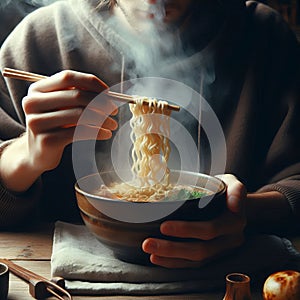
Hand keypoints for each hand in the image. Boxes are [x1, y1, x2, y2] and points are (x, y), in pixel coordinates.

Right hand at [0, 70, 117, 192]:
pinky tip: (106, 134)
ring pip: (79, 115)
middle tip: (114, 110)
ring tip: (113, 124)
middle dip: (101, 102)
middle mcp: (33, 103)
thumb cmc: (56, 125)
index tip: (109, 93)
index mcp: (37, 89)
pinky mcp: (47, 140)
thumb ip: (78, 96)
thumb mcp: (62, 107)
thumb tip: (108, 94)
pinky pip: (79, 132)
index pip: (68, 78)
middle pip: (76, 96)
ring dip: (102, 119)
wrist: (38, 153)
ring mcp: (37, 122)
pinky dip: (97, 132)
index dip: (92, 83)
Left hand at [142, 174, 246, 267]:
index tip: (163, 227)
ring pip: (196, 261)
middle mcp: (230, 240)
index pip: (210, 230)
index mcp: (235, 222)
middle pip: (200, 250)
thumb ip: (236, 190)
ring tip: (149, 252)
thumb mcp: (234, 183)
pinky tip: (158, 258)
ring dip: (170, 258)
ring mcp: (222, 251)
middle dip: (172, 248)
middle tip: (147, 243)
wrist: (237, 206)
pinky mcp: (214, 256)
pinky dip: (175, 263)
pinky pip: (194, 264)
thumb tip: (234, 205)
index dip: (187, 230)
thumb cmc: (228, 190)